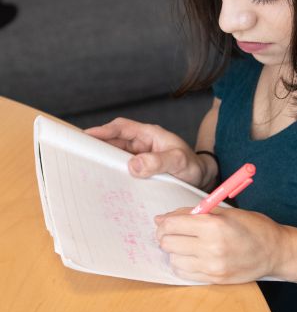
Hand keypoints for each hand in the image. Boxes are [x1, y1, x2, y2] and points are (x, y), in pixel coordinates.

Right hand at [85, 117, 212, 187]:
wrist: (202, 179)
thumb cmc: (193, 166)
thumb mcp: (179, 162)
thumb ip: (159, 162)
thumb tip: (133, 165)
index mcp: (150, 135)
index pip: (122, 128)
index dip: (103, 130)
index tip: (85, 136)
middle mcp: (142, 144)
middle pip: (114, 142)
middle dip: (97, 147)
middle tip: (78, 157)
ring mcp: (140, 158)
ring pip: (116, 156)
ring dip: (104, 162)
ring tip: (85, 171)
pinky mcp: (141, 171)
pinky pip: (122, 170)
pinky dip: (113, 174)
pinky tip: (104, 183)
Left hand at [155, 207, 283, 283]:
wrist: (275, 251)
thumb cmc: (253, 226)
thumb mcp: (226, 211)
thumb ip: (195, 212)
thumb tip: (164, 218)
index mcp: (214, 225)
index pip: (173, 224)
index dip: (164, 222)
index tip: (164, 221)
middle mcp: (211, 247)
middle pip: (168, 243)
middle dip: (167, 236)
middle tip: (173, 232)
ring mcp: (212, 266)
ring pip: (173, 260)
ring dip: (175, 251)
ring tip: (186, 245)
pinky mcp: (214, 279)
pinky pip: (183, 274)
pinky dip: (183, 264)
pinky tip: (192, 257)